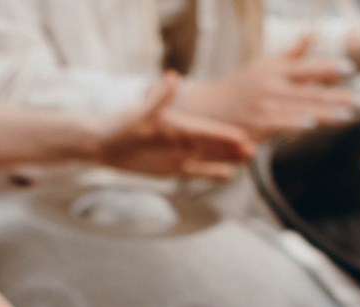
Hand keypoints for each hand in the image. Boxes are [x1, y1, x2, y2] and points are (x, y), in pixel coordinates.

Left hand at [88, 74, 252, 179]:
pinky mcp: (172, 168)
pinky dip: (211, 172)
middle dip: (233, 147)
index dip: (223, 134)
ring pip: (209, 156)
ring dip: (228, 158)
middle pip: (213, 143)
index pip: (206, 130)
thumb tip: (173, 78)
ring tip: (248, 158)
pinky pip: (196, 171)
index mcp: (179, 125)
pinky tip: (228, 174)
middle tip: (254, 150)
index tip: (242, 137)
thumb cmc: (121, 127)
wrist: (106, 144)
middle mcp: (182, 139)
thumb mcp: (140, 115)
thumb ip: (159, 100)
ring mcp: (179, 154)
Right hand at [175, 39, 359, 138]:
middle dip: (340, 96)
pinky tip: (310, 125)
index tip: (349, 69)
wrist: (203, 108)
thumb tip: (312, 35)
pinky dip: (294, 123)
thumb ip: (291, 54)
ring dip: (326, 112)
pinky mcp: (255, 124)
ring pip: (300, 108)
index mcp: (276, 70)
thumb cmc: (236, 89)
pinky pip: (278, 124)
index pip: (307, 67)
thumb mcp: (263, 66)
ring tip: (349, 114)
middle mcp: (272, 85)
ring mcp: (264, 104)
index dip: (328, 68)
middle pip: (311, 90)